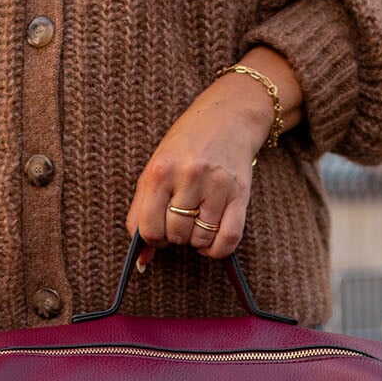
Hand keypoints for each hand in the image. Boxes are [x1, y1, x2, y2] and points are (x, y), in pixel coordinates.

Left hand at [125, 70, 277, 269]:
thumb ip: (141, 214)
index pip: (150, 230)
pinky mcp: (240, 194)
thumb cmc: (184, 148)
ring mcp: (217, 185)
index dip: (153, 239)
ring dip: (197, 240)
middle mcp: (189, 176)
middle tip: (180, 220)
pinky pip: (229, 238)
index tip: (159, 231)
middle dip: (175, 236)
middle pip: (176, 235)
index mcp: (161, 171)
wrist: (227, 118)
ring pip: (201, 239)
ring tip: (196, 221)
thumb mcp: (154, 171)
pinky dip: (217, 249)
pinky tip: (211, 239)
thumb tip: (142, 262)